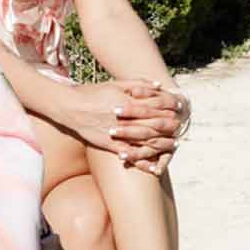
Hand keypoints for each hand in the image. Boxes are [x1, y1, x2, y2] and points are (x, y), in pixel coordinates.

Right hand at [50, 79, 186, 171]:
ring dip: (161, 145)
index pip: (155, 107)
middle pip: (153, 125)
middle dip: (168, 128)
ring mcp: (117, 134)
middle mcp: (125, 120)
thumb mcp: (116, 83)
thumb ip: (139, 84)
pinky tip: (153, 166)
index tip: (178, 112)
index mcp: (128, 102)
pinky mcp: (109, 145)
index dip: (168, 110)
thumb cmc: (93, 93)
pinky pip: (129, 155)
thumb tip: (159, 86)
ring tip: (172, 146)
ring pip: (144, 142)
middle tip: (179, 129)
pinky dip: (142, 161)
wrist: (70, 107)